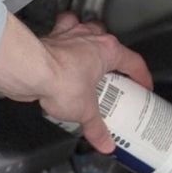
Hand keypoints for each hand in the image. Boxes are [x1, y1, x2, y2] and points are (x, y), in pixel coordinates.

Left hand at [0, 11, 152, 152]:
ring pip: (87, 31)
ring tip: (90, 61)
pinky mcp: (51, 38)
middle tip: (112, 78)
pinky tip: (63, 49)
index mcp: (107, 50)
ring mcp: (70, 35)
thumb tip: (105, 141)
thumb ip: (96, 128)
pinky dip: (64, 38)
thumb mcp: (84, 111)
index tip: (143, 85)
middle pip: (110, 45)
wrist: (29, 70)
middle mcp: (90, 37)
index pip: (133, 62)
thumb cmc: (59, 80)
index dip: (141, 76)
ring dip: (90, 42)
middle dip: (113, 60)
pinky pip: (62, 33)